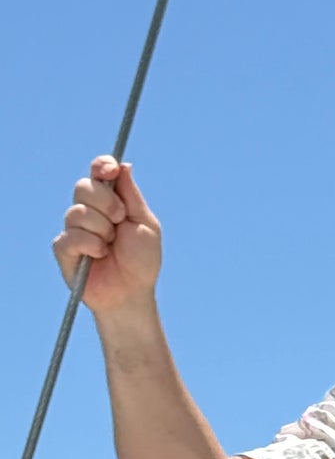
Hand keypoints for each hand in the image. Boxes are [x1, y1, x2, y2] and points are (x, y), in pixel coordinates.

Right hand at [52, 155, 161, 311]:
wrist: (132, 294)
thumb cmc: (142, 262)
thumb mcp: (145, 224)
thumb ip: (132, 195)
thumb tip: (123, 165)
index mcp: (109, 201)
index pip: (97, 172)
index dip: (101, 166)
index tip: (110, 171)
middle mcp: (89, 211)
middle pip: (84, 187)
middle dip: (107, 203)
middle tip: (120, 221)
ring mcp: (74, 228)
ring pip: (78, 212)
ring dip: (101, 230)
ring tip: (111, 246)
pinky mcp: (64, 248)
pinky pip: (71, 236)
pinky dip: (90, 245)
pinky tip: (99, 255)